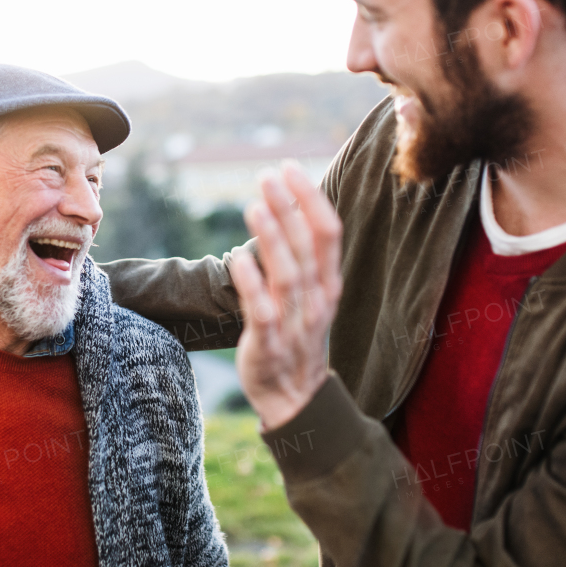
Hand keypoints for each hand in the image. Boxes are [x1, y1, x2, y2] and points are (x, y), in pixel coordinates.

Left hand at [232, 162, 342, 430]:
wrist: (295, 399)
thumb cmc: (297, 337)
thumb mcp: (310, 295)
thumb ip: (302, 256)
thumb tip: (287, 207)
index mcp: (328, 284)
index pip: (328, 233)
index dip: (310, 197)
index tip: (290, 167)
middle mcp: (317, 300)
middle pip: (306, 246)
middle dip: (289, 207)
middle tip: (268, 174)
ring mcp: (295, 323)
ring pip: (287, 275)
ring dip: (271, 238)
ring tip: (254, 205)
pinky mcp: (269, 345)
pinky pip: (263, 312)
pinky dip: (251, 284)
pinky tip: (237, 258)